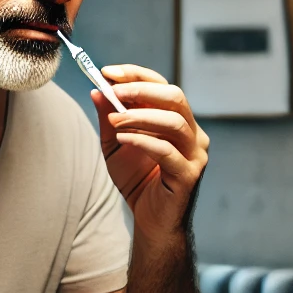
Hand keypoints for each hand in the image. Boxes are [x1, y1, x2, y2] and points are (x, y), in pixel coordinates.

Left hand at [95, 65, 209, 239]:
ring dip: (140, 116)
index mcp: (177, 120)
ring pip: (174, 122)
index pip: (162, 86)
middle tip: (114, 91)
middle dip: (141, 90)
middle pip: (175, 97)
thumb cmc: (137, 180)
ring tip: (114, 121)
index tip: (108, 71)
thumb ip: (109, 118)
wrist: (150, 221)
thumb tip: (97, 90)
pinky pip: (167, 151)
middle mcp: (192, 133)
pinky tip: (122, 139)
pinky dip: (142, 141)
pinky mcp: (189, 174)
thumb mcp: (115, 144)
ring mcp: (195, 153)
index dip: (136, 75)